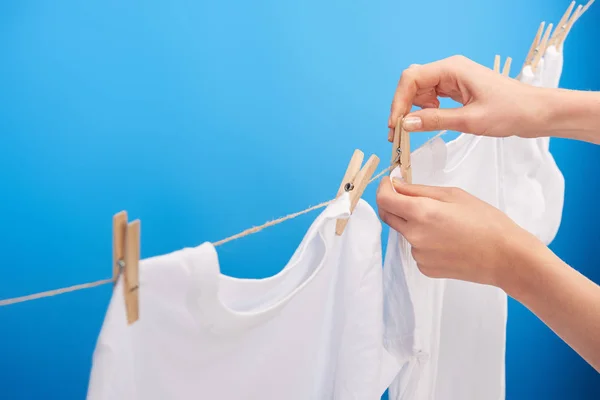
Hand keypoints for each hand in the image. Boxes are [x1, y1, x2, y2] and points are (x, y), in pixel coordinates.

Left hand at [376, 177, 544, 287]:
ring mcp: (418, 254)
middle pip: (388, 216)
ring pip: (404, 233)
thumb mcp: (453, 195)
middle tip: (413, 197)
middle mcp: (414, 235)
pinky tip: (447, 241)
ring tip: (443, 224)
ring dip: (413, 224)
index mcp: (420, 213)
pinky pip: (416, 249)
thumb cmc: (485, 221)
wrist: (506, 257)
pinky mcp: (425, 268)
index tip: (391, 181)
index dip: (384, 187)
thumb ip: (419, 190)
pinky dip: (424, 242)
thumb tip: (396, 184)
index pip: (384, 198)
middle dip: (394, 203)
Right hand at [387, 55, 546, 139]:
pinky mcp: (457, 90)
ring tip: (410, 131)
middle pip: (412, 83)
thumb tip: (406, 124)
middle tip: (397, 132)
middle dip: (402, 106)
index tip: (396, 125)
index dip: (399, 101)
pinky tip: (427, 123)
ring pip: (419, 91)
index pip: (412, 78)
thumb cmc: (511, 111)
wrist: (536, 112)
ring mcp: (453, 79)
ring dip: (411, 110)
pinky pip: (431, 97)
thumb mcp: (470, 120)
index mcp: (452, 69)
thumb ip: (435, 121)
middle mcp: (450, 70)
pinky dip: (424, 111)